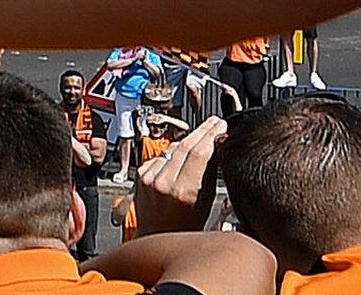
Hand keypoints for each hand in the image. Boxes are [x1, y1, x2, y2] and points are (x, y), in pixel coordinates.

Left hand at [133, 116, 226, 235]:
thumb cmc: (184, 227)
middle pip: (185, 145)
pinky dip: (171, 155)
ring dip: (187, 142)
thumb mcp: (206, 203)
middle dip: (202, 130)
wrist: (157, 237)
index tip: (220, 125)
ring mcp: (149, 178)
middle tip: (214, 122)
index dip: (212, 134)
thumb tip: (218, 146)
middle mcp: (164, 183)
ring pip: (173, 148)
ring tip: (200, 141)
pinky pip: (161, 156)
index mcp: (184, 193)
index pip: (200, 152)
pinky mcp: (140, 175)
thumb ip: (210, 174)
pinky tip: (179, 162)